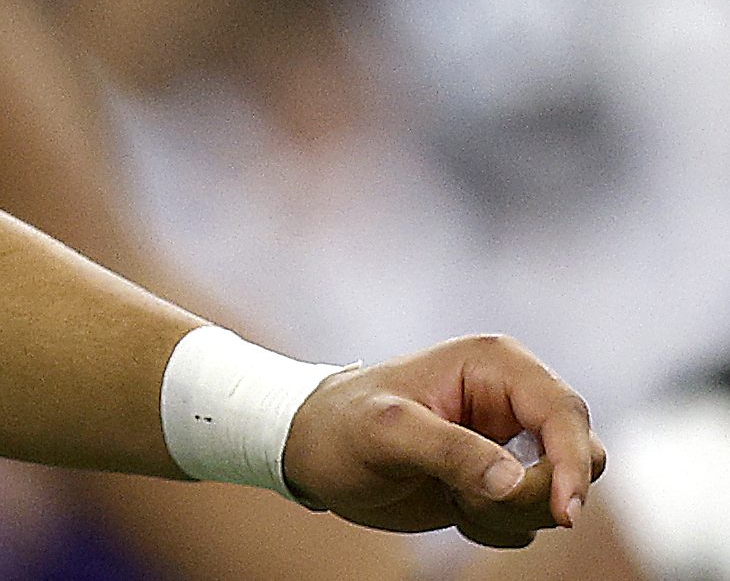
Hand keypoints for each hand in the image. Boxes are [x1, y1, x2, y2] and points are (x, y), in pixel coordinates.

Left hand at [283, 335, 604, 547]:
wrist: (313, 453)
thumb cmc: (341, 427)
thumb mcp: (385, 433)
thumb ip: (450, 452)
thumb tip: (515, 482)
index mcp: (496, 365)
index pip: (566, 413)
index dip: (573, 465)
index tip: (564, 514)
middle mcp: (514, 398)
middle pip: (579, 457)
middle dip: (532, 494)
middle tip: (464, 500)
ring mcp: (513, 441)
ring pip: (559, 494)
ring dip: (508, 513)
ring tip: (447, 493)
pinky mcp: (504, 479)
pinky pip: (534, 518)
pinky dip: (496, 526)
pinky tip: (449, 505)